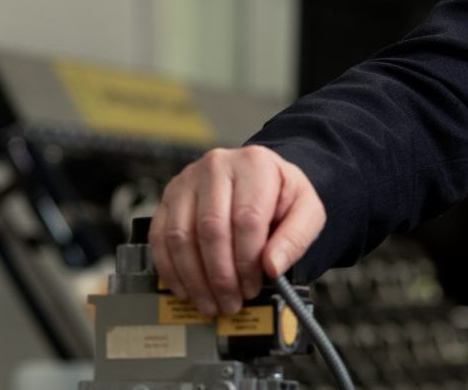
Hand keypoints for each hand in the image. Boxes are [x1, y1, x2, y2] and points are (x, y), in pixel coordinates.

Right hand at [153, 145, 326, 315]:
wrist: (260, 179)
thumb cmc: (281, 197)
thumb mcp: (307, 211)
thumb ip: (296, 238)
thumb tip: (272, 267)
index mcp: (254, 164)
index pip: (246, 218)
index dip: (247, 261)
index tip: (253, 287)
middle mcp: (216, 166)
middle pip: (211, 229)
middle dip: (220, 276)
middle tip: (231, 303)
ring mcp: (187, 180)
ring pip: (181, 235)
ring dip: (194, 278)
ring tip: (211, 303)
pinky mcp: (168, 197)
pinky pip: (160, 237)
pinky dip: (171, 269)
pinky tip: (186, 289)